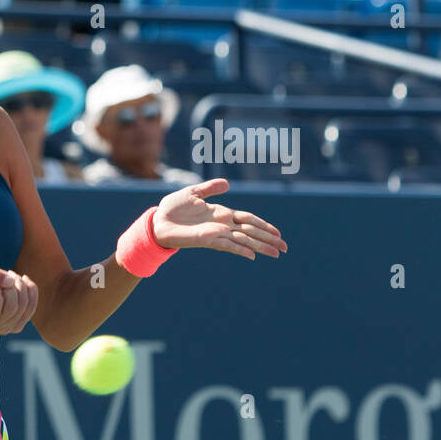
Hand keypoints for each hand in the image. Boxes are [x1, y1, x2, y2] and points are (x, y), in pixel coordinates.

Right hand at [0, 265, 37, 336]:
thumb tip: (11, 282)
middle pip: (11, 308)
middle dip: (12, 287)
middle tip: (6, 276)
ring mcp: (4, 329)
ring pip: (23, 307)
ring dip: (21, 286)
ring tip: (12, 277)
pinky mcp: (17, 326)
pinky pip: (31, 307)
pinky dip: (30, 290)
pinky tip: (23, 281)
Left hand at [151, 178, 288, 259]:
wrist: (156, 222)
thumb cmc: (172, 209)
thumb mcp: (192, 193)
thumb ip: (210, 189)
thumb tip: (227, 184)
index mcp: (221, 214)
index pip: (248, 219)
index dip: (264, 225)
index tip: (278, 233)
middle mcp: (222, 225)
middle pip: (251, 231)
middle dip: (268, 238)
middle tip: (285, 248)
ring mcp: (216, 233)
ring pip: (244, 240)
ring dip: (260, 246)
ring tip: (276, 253)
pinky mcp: (207, 240)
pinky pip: (227, 245)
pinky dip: (240, 250)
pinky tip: (252, 255)